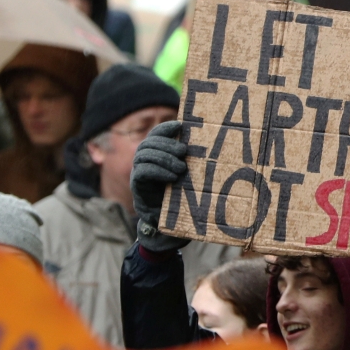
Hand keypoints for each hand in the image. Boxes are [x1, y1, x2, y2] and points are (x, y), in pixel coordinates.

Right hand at [130, 121, 189, 251]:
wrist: (167, 225)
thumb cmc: (181, 198)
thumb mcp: (188, 178)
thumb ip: (190, 162)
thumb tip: (212, 146)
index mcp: (155, 155)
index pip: (155, 134)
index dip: (165, 128)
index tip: (180, 125)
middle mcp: (143, 162)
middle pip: (148, 143)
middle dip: (166, 144)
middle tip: (184, 152)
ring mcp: (138, 173)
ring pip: (143, 155)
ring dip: (164, 158)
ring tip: (181, 168)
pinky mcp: (137, 186)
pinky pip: (142, 172)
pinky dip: (157, 171)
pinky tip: (172, 176)